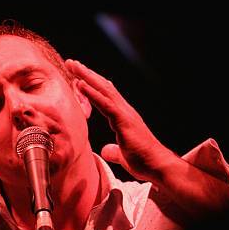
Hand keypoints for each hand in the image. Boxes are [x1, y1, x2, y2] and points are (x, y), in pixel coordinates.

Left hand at [65, 59, 173, 182]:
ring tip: (73, 65)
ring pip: (103, 90)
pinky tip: (81, 84)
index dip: (92, 85)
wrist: (158, 166)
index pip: (106, 96)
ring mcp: (125, 114)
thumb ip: (114, 151)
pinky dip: (92, 93)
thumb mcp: (123, 156)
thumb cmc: (143, 162)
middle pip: (103, 87)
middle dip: (86, 74)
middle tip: (71, 62)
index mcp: (123, 117)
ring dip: (87, 77)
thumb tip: (106, 151)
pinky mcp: (124, 121)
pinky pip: (105, 104)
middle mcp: (125, 111)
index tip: (77, 76)